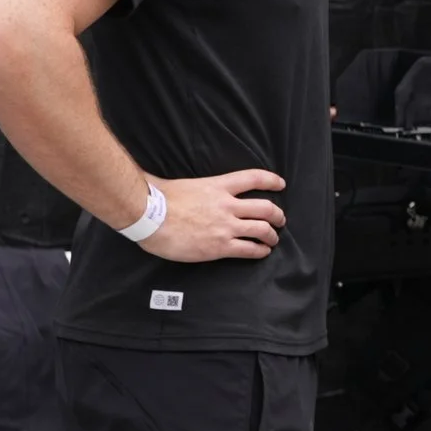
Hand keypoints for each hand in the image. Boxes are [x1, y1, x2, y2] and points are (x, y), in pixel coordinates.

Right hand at [138, 169, 287, 261]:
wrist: (149, 217)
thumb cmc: (157, 199)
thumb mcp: (179, 183)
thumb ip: (186, 184)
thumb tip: (163, 179)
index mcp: (218, 186)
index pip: (253, 178)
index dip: (271, 180)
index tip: (281, 184)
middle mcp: (227, 205)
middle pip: (265, 208)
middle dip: (277, 215)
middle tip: (280, 220)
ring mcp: (226, 226)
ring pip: (262, 229)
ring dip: (271, 235)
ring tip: (273, 239)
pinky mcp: (220, 246)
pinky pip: (249, 249)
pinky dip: (260, 251)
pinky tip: (262, 252)